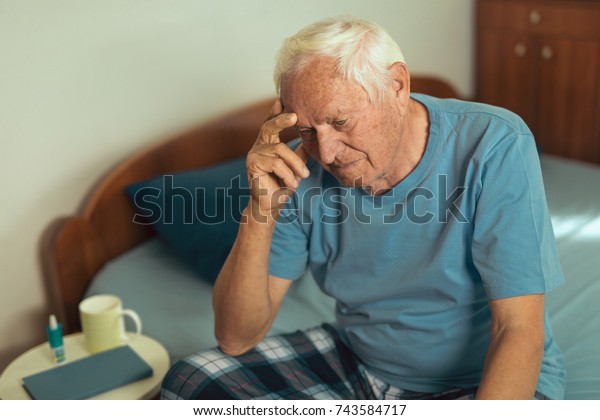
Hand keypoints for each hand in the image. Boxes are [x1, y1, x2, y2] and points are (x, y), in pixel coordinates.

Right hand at [246, 99, 309, 221]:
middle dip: (282, 119)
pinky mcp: (252, 165)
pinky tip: (291, 183)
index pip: (271, 123)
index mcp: (268, 142)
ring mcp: (254, 154)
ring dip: (295, 164)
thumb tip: (314, 137)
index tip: (281, 99)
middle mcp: (259, 145)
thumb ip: (301, 151)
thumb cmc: (283, 184)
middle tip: (295, 115)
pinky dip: (287, 173)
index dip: (275, 111)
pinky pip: (275, 163)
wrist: (272, 204)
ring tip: (302, 176)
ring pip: (279, 149)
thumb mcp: (296, 165)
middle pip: (269, 126)